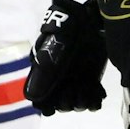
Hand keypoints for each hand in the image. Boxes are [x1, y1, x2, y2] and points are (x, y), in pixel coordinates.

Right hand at [25, 0, 107, 114]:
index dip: (47, 106)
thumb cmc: (66, 33)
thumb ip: (43, 72)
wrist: (89, 22)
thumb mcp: (51, 50)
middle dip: (66, 102)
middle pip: (60, 106)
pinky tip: (96, 90)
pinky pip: (93, 102)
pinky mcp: (92, 81)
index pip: (41, 102)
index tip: (55, 104)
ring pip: (76, 105)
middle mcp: (59, 83)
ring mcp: (76, 82)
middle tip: (73, 87)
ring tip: (86, 87)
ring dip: (82, 101)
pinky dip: (94, 100)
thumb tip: (33, 98)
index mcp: (44, 77)